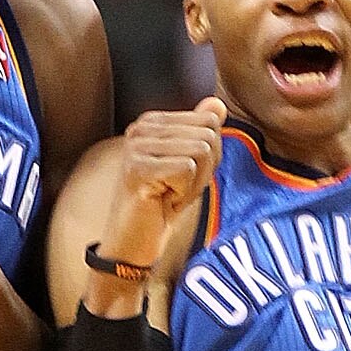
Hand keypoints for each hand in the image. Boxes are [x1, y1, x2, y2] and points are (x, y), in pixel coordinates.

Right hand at [99, 97, 227, 272]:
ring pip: (201, 151)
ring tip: (169, 195)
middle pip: (209, 135)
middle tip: (177, 190)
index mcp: (153, 121)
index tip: (185, 177)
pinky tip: (162, 201)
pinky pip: (187, 169)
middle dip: (204, 171)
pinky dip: (183, 193)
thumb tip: (217, 105)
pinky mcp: (137, 168)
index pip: (210, 121)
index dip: (210, 157)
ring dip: (194, 184)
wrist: (133, 245)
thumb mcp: (190, 168)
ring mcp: (136, 146)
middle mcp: (141, 127)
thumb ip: (201, 134)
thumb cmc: (160, 207)